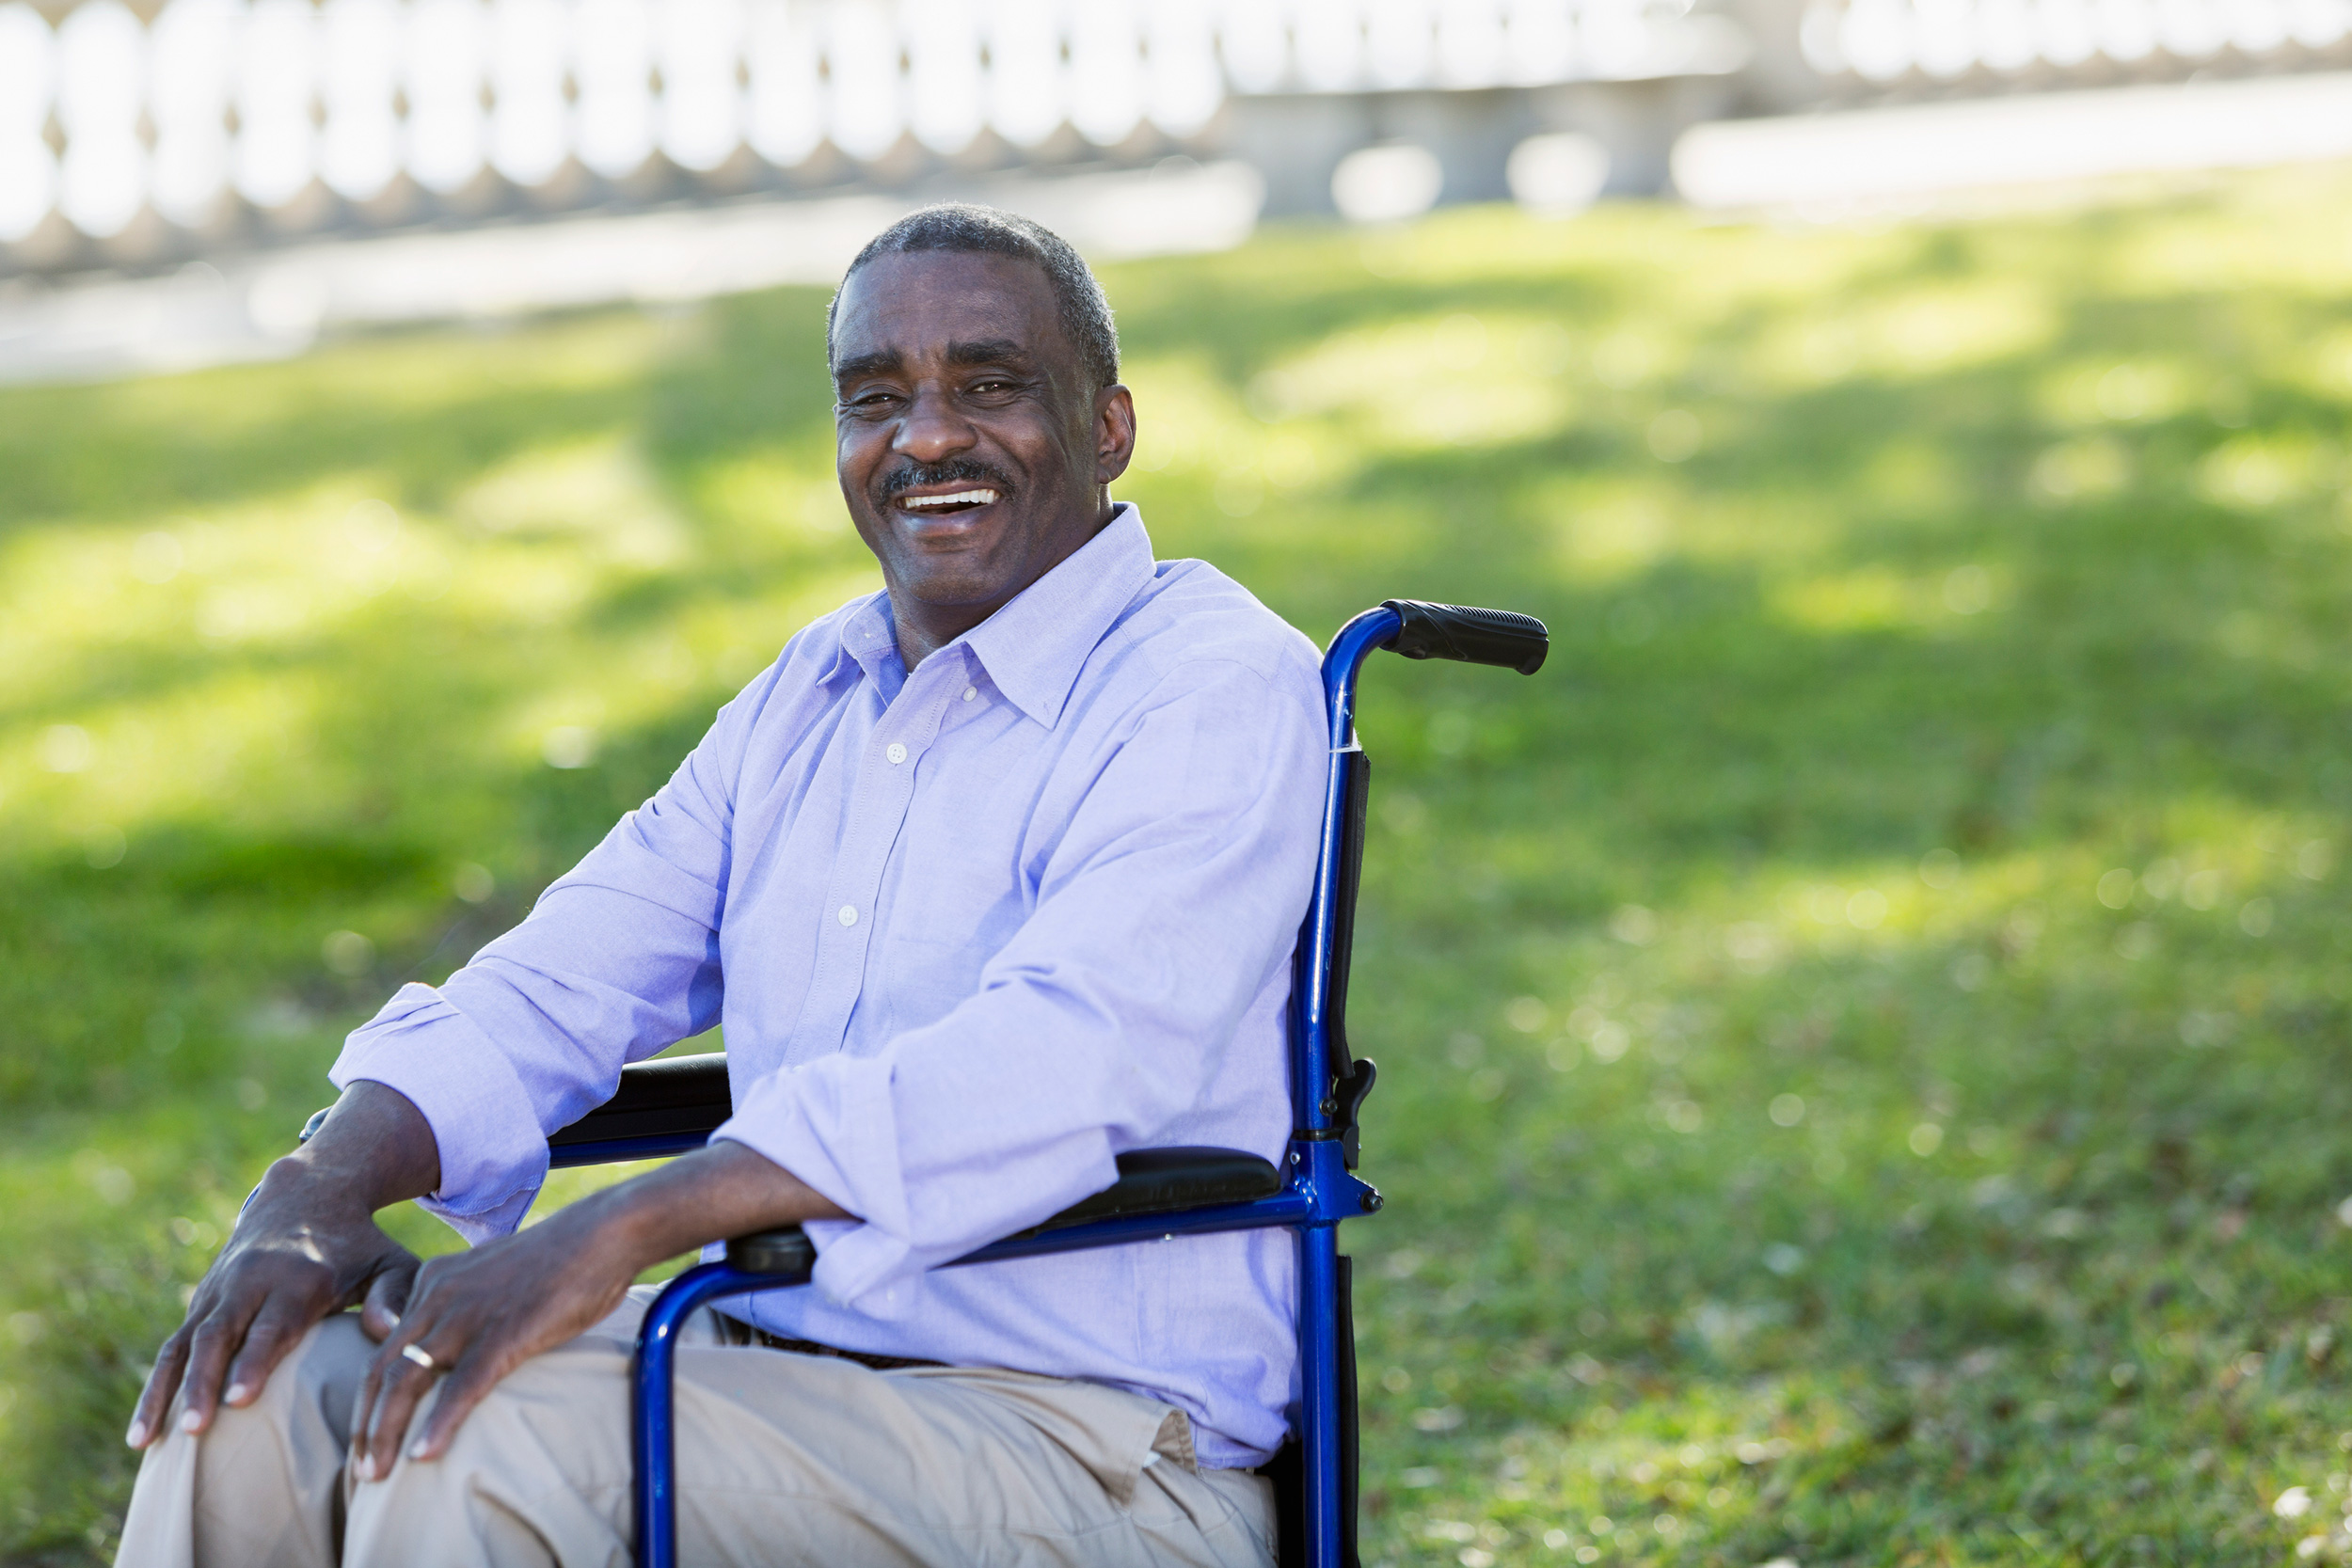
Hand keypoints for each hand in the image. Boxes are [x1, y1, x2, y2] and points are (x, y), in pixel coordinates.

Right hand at [127, 1083, 439, 1448]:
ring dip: (166, 1391)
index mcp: (301, 1276)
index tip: (240, 1400)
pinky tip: (142, 1434)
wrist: (306, 1194)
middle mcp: (252, 1282)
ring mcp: (220, 1292)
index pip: (273, 1323)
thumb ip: (396, 1294)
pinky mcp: (201, 1302)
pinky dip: (155, 1387)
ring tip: (151, 1441)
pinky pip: (173, 1348)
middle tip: (196, 1428)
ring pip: (185, 1343)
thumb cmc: (359, 1243)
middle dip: (205, 1381)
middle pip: (220, 1334)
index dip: (256, 1360)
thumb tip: (388, 1331)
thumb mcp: (389, 1259)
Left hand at [349, 1139, 850, 1478]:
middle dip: (366, 1427)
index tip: (367, 1439)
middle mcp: (438, 1297)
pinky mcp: (504, 1332)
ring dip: (385, 1434)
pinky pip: (461, 1385)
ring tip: (376, 1476)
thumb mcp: (493, 1276)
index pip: (382, 1350)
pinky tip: (424, 1456)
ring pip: (407, 1381)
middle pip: (382, 1371)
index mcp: (433, 1282)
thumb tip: (455, 1352)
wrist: (603, 1233)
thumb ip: (464, 1307)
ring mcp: (468, 1315)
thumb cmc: (560, 1260)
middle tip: (361, 1473)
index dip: (368, 1400)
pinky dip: (439, 1424)